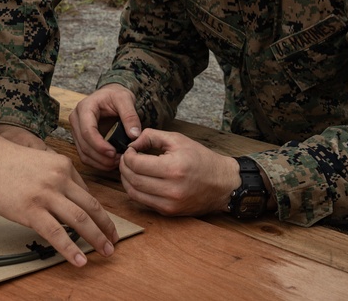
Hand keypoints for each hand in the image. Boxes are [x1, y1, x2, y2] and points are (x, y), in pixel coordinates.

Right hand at [0, 121, 118, 266]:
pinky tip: (80, 260)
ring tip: (105, 252)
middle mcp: (60, 179)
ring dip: (96, 238)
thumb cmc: (9, 160)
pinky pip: (57, 233)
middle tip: (114, 241)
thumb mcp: (42, 160)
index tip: (104, 225)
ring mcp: (46, 195)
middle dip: (106, 226)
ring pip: (80, 219)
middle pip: (91, 206)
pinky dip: (71, 249)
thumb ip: (57, 177)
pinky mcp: (31, 210)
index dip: (98, 213)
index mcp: (64, 166)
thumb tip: (68, 200)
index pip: (87, 193)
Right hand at [68, 84, 141, 170]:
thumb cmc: (115, 95)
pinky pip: (85, 156)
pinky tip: (110, 163)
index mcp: (84, 108)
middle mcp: (76, 119)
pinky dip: (97, 162)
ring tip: (116, 162)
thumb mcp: (125, 99)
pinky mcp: (80, 139)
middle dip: (101, 156)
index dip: (99, 145)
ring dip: (99, 162)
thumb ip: (130, 116)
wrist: (110, 95)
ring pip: (83, 153)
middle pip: (84, 145)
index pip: (87, 131)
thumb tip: (134, 135)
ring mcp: (76, 130)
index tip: (114, 153)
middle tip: (119, 160)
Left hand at [118, 129, 237, 216]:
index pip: (136, 163)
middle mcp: (171, 189)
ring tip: (130, 169)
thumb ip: (152, 136)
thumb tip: (132, 142)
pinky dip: (136, 190)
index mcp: (173, 168)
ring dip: (126, 180)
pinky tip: (139, 180)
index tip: (130, 149)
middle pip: (132, 179)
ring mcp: (169, 204)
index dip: (127, 155)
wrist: (223, 184)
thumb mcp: (178, 139)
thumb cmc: (201, 159)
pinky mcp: (169, 212)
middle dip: (124, 167)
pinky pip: (143, 202)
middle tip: (126, 158)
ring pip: (134, 193)